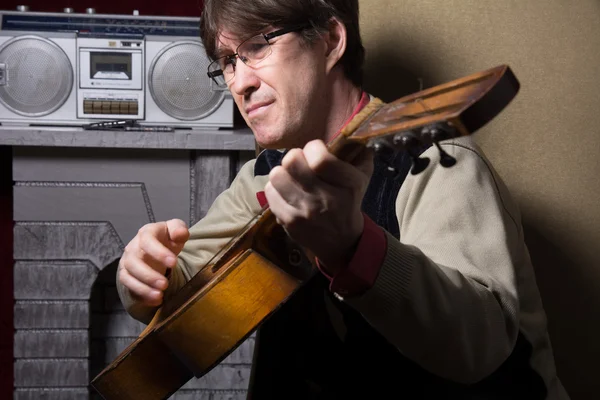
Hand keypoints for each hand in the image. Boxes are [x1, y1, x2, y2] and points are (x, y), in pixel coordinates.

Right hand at [117, 219, 189, 306]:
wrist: (157, 248)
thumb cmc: (167, 239)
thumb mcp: (176, 230)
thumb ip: (179, 229)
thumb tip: (180, 233)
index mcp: (146, 233)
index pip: (147, 241)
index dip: (159, 252)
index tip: (174, 263)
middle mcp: (132, 248)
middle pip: (134, 262)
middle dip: (149, 275)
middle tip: (165, 284)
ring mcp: (127, 263)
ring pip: (128, 277)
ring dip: (143, 288)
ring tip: (160, 295)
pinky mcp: (127, 277)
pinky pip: (130, 288)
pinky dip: (142, 296)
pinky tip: (156, 300)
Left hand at [264, 139, 372, 274]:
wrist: (342, 241)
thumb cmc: (349, 201)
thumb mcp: (362, 177)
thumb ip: (359, 153)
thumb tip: (350, 133)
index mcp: (347, 185)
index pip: (320, 158)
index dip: (312, 147)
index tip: (315, 151)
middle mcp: (326, 199)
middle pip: (292, 162)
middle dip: (294, 157)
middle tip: (299, 163)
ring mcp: (305, 212)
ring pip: (276, 175)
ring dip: (282, 172)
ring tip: (290, 177)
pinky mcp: (289, 221)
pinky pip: (270, 192)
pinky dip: (276, 188)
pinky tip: (286, 192)